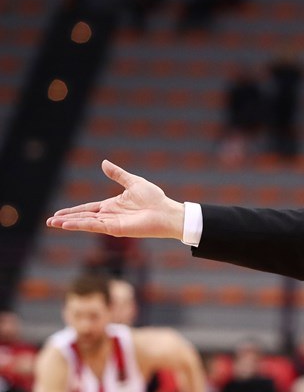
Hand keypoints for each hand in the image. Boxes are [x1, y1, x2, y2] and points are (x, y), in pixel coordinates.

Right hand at [46, 160, 184, 239]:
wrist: (167, 211)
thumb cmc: (155, 199)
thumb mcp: (133, 182)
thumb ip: (118, 174)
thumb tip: (104, 163)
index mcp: (112, 205)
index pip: (87, 209)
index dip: (73, 211)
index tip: (58, 214)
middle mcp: (109, 215)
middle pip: (83, 217)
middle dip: (66, 219)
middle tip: (49, 221)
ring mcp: (112, 223)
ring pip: (86, 223)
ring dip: (69, 223)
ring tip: (53, 224)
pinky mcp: (116, 229)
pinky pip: (95, 226)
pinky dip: (81, 225)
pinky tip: (68, 225)